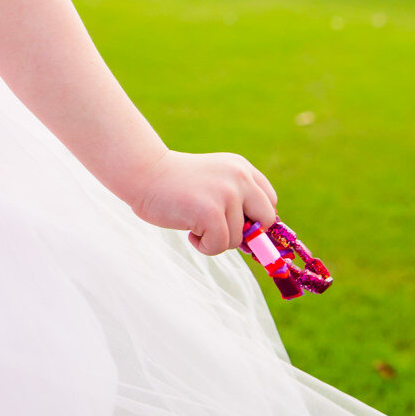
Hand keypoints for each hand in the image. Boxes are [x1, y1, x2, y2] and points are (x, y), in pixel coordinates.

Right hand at [128, 150, 279, 256]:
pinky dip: (203, 246)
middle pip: (266, 221)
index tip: (241, 227)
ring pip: (238, 239)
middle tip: (221, 231)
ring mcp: (227, 194)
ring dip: (215, 239)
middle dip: (246, 233)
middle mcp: (240, 178)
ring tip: (194, 223)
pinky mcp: (211, 212)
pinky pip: (219, 245)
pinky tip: (189, 230)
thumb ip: (235, 201)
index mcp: (242, 169)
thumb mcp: (214, 182)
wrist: (144, 173)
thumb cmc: (175, 185)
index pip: (269, 202)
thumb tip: (256, 242)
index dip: (256, 220)